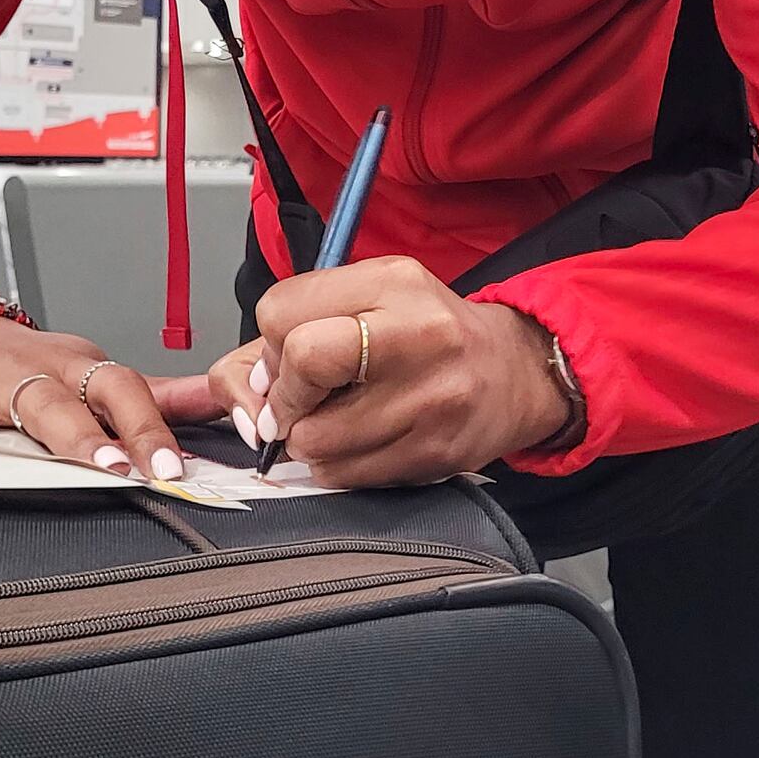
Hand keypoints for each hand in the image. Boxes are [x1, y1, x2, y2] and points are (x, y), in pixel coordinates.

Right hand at [0, 283, 196, 481]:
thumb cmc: (27, 366)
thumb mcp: (90, 374)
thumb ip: (155, 395)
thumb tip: (221, 403)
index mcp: (84, 367)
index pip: (130, 387)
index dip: (152, 424)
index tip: (173, 464)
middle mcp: (47, 368)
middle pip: (91, 391)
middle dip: (120, 428)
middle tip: (136, 468)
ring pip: (34, 402)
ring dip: (61, 433)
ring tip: (84, 462)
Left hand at [210, 256, 569, 488]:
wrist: (513, 373)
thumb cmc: (427, 333)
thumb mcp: (370, 295)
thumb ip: (299, 322)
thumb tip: (245, 389)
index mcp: (394, 283)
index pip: (282, 311)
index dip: (271, 344)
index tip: (290, 356)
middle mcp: (418, 334)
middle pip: (303, 362)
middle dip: (284, 392)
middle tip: (302, 399)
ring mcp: (430, 399)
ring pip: (313, 437)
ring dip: (307, 437)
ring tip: (338, 420)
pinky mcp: (433, 453)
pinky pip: (342, 475)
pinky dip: (335, 464)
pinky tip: (363, 441)